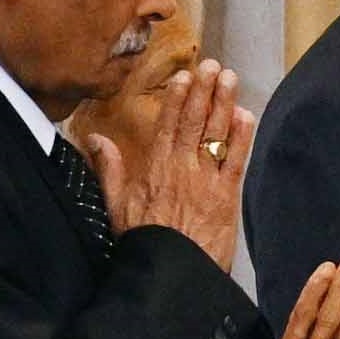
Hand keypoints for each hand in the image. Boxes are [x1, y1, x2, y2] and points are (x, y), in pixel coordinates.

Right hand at [96, 62, 255, 254]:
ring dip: (225, 104)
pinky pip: (236, 160)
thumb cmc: (142, 242)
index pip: (168, 124)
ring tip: (230, 78)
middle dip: (205, 91)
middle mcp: (182, 168)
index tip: (185, 75)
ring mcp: (207, 180)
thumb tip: (93, 138)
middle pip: (195, 122)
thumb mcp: (115, 205)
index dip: (178, 97)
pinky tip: (246, 116)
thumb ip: (108, 168)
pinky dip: (241, 137)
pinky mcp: (226, 197)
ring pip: (217, 134)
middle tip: (214, 66)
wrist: (170, 273)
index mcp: (155, 168)